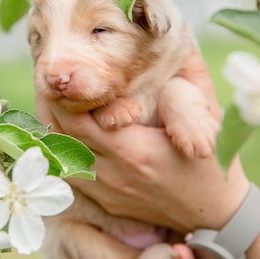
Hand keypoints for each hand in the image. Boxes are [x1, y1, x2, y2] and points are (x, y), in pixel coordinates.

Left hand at [36, 44, 249, 231]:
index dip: (62, 91)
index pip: (77, 118)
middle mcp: (112, 173)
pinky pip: (68, 168)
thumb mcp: (206, 122)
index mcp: (134, 152)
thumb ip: (187, 85)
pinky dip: (59, 144)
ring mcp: (104, 189)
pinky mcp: (103, 198)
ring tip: (48, 91)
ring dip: (49, 121)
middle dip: (48, 99)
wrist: (213, 215)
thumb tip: (174, 44)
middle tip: (46, 71)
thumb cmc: (211, 164)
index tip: (60, 65)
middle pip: (59, 132)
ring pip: (59, 152)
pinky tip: (59, 122)